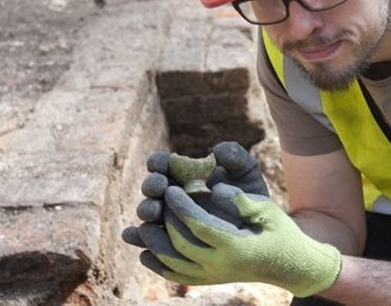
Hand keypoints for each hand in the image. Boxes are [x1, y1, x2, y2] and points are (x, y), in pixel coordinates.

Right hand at [122, 141, 268, 246]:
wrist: (258, 229)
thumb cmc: (249, 196)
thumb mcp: (247, 174)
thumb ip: (236, 157)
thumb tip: (217, 150)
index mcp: (185, 173)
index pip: (163, 164)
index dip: (158, 162)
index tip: (163, 165)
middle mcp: (172, 194)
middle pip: (152, 186)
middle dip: (152, 185)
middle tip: (160, 187)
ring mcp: (169, 217)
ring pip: (148, 211)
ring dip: (146, 209)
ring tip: (153, 212)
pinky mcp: (168, 240)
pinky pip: (147, 239)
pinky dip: (136, 237)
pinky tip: (132, 236)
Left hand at [140, 184, 340, 297]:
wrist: (290, 265)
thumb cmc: (281, 232)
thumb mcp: (269, 210)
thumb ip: (243, 200)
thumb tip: (218, 189)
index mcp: (234, 247)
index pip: (197, 225)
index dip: (181, 206)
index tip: (172, 189)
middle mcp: (220, 266)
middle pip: (179, 244)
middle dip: (164, 219)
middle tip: (158, 199)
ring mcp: (213, 277)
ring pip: (172, 264)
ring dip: (154, 244)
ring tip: (145, 224)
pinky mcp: (209, 281)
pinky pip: (177, 276)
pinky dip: (159, 265)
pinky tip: (147, 252)